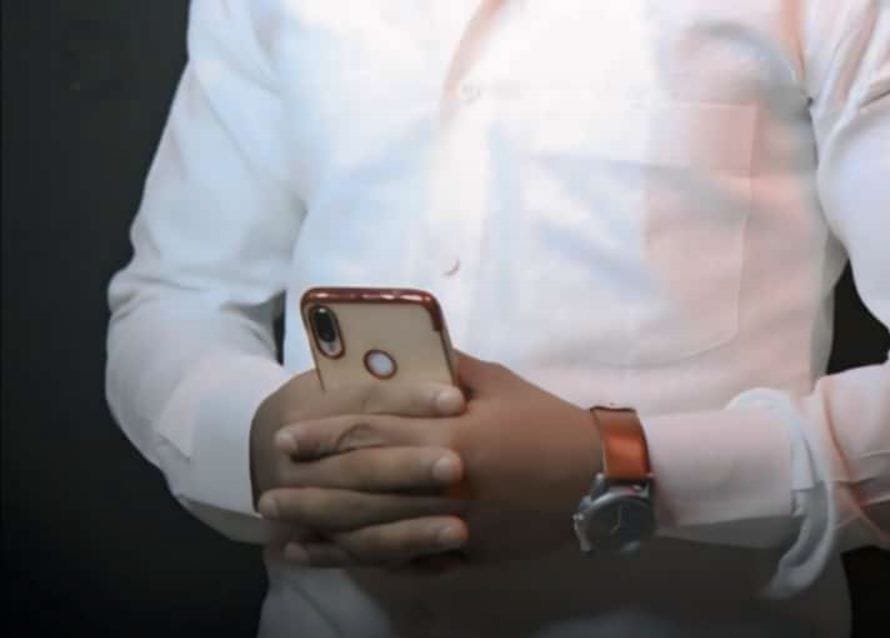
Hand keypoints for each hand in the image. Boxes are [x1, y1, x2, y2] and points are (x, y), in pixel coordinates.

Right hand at [250, 368, 469, 565]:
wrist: (262, 447)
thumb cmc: (323, 402)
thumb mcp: (338, 378)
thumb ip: (382, 374)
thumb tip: (443, 362)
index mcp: (307, 406)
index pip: (364, 400)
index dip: (409, 400)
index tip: (456, 400)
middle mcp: (298, 462)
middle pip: (361, 466)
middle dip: (409, 467)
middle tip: (456, 467)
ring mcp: (306, 509)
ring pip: (362, 523)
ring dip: (412, 529)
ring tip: (460, 530)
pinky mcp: (324, 542)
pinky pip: (366, 558)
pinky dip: (406, 561)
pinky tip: (446, 563)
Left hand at [265, 353, 602, 568]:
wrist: (594, 477)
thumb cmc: (542, 420)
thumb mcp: (497, 381)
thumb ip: (446, 369)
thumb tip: (403, 354)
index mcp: (448, 437)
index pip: (372, 437)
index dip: (326, 438)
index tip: (288, 439)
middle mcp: (442, 487)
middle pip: (362, 491)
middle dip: (311, 490)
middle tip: (268, 491)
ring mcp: (451, 528)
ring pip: (375, 535)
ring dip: (325, 533)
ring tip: (284, 531)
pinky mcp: (462, 554)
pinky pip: (404, 561)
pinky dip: (364, 561)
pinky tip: (335, 558)